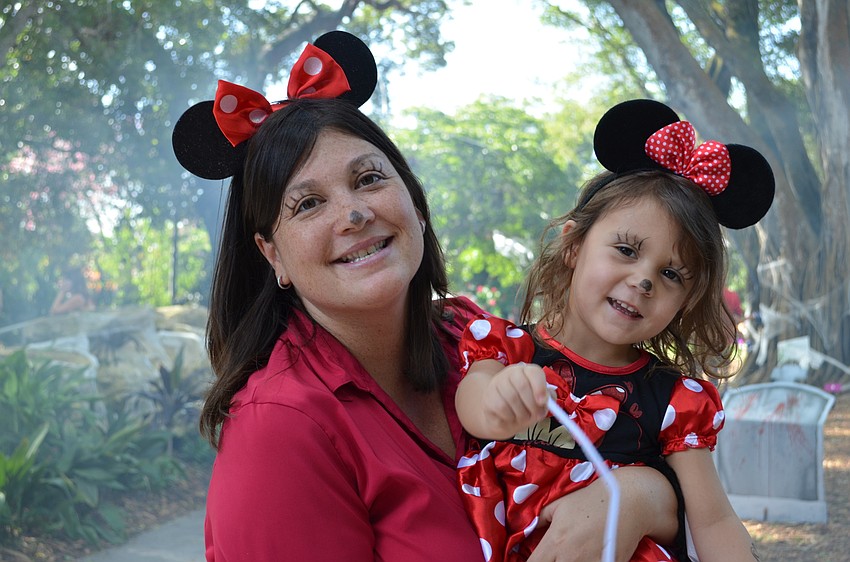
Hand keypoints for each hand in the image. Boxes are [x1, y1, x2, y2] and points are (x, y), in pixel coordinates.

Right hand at [479, 362, 548, 438]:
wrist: (502, 414)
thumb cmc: (525, 405)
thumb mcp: (539, 401)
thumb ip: (548, 399)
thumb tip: (548, 400)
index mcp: (527, 371)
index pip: (534, 372)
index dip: (540, 386)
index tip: (543, 402)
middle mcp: (511, 373)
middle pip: (523, 385)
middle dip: (532, 405)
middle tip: (535, 416)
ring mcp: (497, 383)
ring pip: (512, 398)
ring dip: (521, 414)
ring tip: (523, 417)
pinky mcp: (489, 396)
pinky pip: (501, 408)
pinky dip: (510, 417)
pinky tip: (511, 417)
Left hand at [527, 466, 677, 561]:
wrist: (627, 503)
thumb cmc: (592, 500)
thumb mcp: (559, 504)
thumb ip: (540, 519)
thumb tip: (529, 531)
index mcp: (555, 541)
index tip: (536, 558)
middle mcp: (569, 558)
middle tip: (557, 555)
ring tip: (572, 555)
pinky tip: (588, 556)